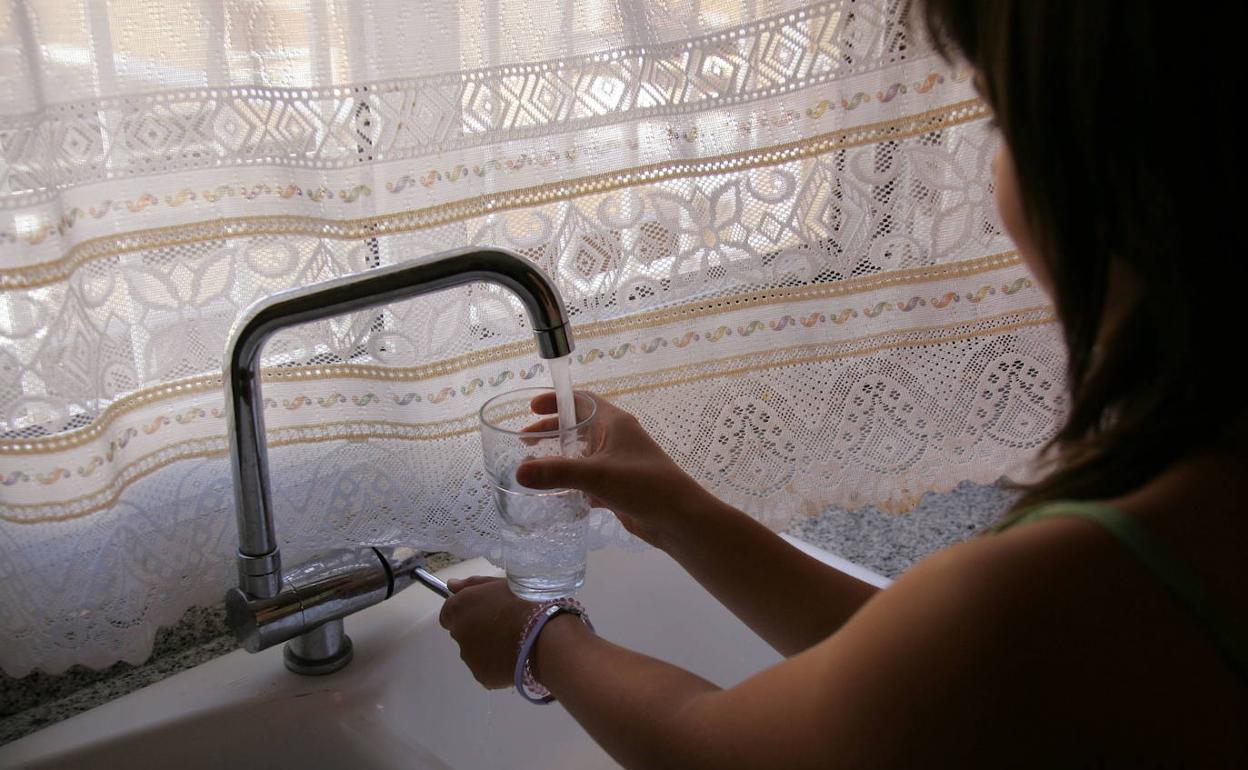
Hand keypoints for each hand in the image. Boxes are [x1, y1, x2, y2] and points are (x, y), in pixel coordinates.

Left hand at [438, 576, 535, 688]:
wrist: (545, 638)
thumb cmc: (526, 602)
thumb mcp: (501, 584)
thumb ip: (472, 584)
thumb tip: (451, 585)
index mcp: (460, 607)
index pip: (448, 613)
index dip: (466, 612)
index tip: (486, 612)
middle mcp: (458, 633)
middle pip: (462, 632)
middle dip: (477, 629)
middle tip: (504, 625)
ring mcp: (469, 658)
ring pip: (474, 652)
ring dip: (486, 647)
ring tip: (513, 641)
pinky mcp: (482, 677)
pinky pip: (486, 668)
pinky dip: (496, 664)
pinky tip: (515, 657)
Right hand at [515, 391, 715, 548]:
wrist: (680, 518)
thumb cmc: (644, 484)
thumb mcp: (597, 475)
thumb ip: (557, 473)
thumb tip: (518, 472)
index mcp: (614, 423)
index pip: (582, 400)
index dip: (557, 400)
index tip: (531, 407)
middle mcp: (616, 438)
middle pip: (578, 426)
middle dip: (552, 431)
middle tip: (524, 441)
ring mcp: (617, 463)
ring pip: (581, 454)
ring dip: (559, 458)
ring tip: (533, 467)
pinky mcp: (617, 486)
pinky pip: (588, 478)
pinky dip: (571, 481)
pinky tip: (554, 493)